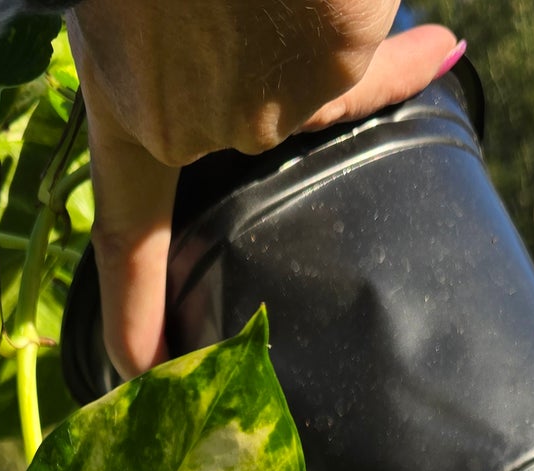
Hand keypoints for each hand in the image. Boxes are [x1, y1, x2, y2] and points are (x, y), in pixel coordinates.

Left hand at [68, 0, 462, 377]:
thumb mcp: (133, 16)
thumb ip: (165, 54)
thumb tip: (262, 79)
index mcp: (130, 108)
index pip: (126, 231)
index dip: (133, 308)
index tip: (139, 370)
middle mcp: (196, 126)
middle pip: (254, 121)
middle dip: (271, 57)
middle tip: (262, 10)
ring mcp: (271, 108)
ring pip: (316, 78)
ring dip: (323, 14)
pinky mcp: (332, 69)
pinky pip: (367, 50)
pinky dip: (379, 22)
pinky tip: (407, 25)